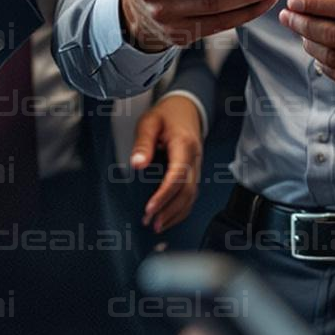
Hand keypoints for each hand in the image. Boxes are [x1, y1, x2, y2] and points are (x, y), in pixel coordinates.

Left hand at [130, 91, 204, 236]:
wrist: (186, 109)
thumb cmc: (167, 115)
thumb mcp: (150, 122)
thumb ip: (143, 143)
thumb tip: (137, 164)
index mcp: (184, 145)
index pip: (177, 175)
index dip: (164, 194)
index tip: (150, 208)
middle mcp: (194, 159)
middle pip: (187, 191)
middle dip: (169, 210)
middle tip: (150, 222)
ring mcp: (197, 167)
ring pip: (191, 196)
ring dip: (175, 214)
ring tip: (157, 225)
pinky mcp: (194, 173)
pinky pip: (191, 195)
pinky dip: (181, 210)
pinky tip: (168, 218)